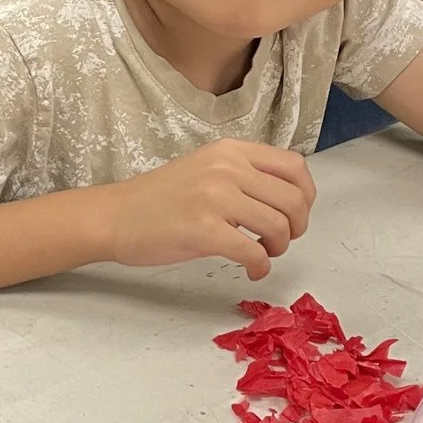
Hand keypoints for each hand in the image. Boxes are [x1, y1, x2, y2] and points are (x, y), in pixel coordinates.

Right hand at [95, 140, 314, 280]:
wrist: (116, 216)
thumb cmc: (159, 199)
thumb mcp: (205, 169)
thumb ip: (243, 175)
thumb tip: (284, 200)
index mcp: (230, 151)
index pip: (294, 166)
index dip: (306, 195)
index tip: (295, 214)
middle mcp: (227, 168)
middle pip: (293, 199)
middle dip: (296, 227)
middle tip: (280, 240)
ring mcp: (215, 198)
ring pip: (278, 226)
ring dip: (279, 247)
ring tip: (263, 254)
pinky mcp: (204, 229)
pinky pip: (253, 252)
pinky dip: (261, 267)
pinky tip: (253, 271)